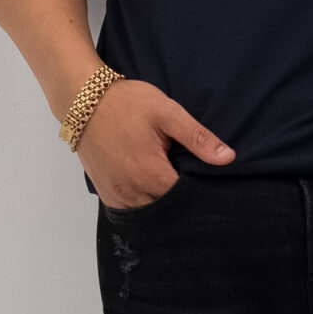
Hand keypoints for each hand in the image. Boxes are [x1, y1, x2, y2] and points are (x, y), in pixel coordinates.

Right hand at [76, 77, 233, 207]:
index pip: (186, 199)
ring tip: (169, 183)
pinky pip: (129, 210)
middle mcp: (131, 190)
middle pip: (167, 210)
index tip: (204, 180)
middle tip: (188, 180)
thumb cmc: (127, 103)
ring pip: (148, 213)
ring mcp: (115, 194)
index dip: (198, 192)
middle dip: (181, 201)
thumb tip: (227, 158)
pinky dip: (142, 203)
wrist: (84, 100)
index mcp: (150, 173)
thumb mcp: (167, 113)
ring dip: (161, 204)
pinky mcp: (104, 193)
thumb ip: (198, 138)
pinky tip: (150, 188)